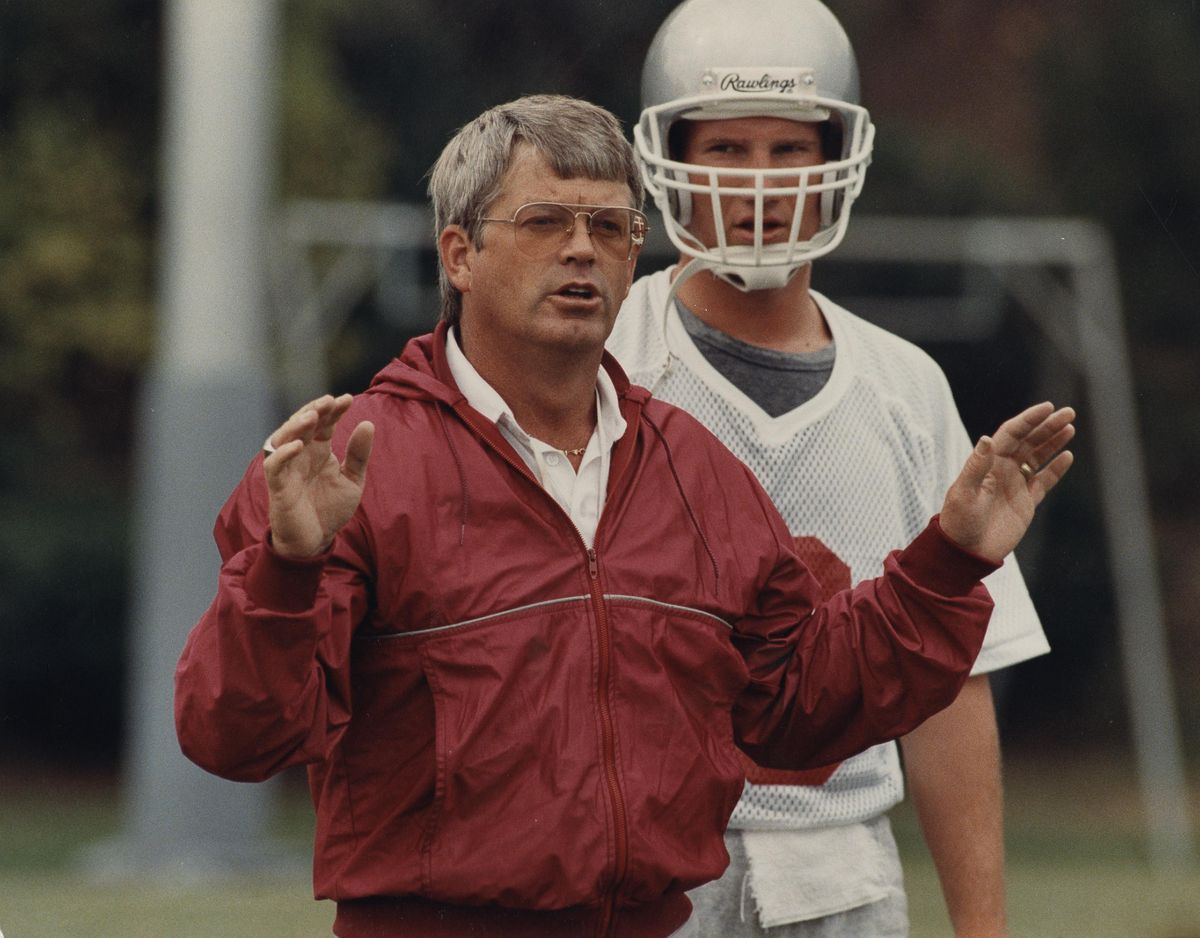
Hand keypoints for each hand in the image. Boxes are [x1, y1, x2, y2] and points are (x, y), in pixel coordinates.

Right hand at [262, 394, 374, 558]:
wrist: (316, 541)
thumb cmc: (330, 509)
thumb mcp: (352, 480)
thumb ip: (358, 455)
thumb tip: (367, 423)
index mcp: (318, 450)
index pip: (324, 423)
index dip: (333, 410)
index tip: (348, 399)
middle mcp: (300, 455)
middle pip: (302, 424)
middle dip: (314, 409)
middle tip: (329, 400)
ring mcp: (287, 468)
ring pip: (283, 438)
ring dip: (296, 425)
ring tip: (312, 416)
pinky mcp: (278, 486)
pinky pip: (274, 465)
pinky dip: (283, 453)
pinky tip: (298, 445)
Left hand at [939, 402, 1074, 562]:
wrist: (965, 552)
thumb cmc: (959, 522)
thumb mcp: (964, 493)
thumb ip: (976, 466)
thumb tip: (987, 438)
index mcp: (987, 463)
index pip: (1011, 434)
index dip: (1029, 420)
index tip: (1048, 408)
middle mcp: (1002, 469)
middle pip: (1028, 441)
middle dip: (1048, 426)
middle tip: (1069, 413)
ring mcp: (1015, 484)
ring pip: (1038, 457)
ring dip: (1053, 442)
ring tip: (1070, 427)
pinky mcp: (1026, 502)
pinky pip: (1043, 480)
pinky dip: (1055, 468)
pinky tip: (1067, 456)